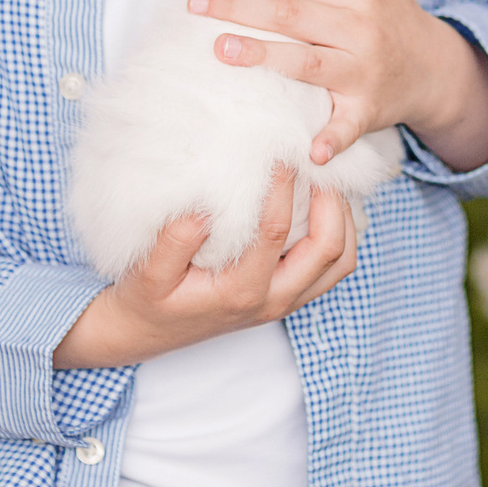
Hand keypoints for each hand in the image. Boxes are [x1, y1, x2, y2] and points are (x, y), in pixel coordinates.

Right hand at [51, 167, 355, 367]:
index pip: (275, 233)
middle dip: (331, 202)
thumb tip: (203, 209)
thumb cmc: (147, 299)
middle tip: (319, 164)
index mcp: (241, 292)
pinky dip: (338, 235)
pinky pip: (331, 269)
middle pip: (329, 250)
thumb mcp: (148, 274)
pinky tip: (322, 205)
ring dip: (343, 220)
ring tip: (327, 181)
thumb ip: (174, 243)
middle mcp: (272, 300)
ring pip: (340, 262)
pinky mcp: (287, 297)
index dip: (282, 188)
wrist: (144, 333)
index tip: (279, 153)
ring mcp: (285, 301)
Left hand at [188, 0, 487, 171]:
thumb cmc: (390, 12)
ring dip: (263, 56)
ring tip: (221, 49)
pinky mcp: (367, 111)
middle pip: (290, 15)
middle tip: (196, 7)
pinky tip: (310, 150)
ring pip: (305, 63)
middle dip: (238, 7)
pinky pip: (347, 128)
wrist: (432, 69)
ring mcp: (363, 73)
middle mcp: (362, 30)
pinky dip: (331, 140)